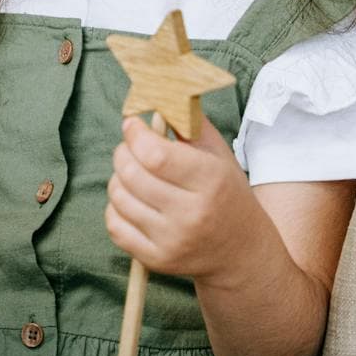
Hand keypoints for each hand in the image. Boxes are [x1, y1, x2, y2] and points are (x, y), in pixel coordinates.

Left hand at [105, 117, 258, 282]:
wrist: (240, 251)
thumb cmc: (225, 192)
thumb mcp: (217, 153)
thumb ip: (187, 121)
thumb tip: (154, 94)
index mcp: (209, 181)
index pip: (155, 155)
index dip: (135, 134)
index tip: (132, 125)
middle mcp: (191, 214)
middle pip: (131, 174)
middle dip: (123, 152)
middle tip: (130, 147)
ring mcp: (172, 241)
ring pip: (119, 198)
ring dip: (118, 178)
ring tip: (134, 174)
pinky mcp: (156, 260)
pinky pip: (115, 226)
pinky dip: (116, 208)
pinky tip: (132, 200)